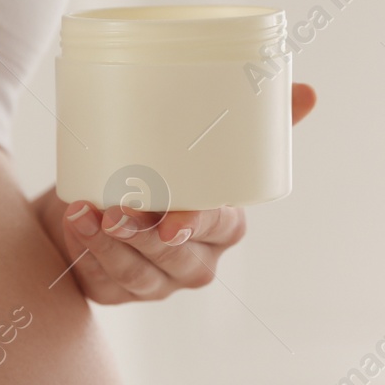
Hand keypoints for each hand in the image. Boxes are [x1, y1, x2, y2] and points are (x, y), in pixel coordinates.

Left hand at [37, 83, 316, 303]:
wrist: (91, 195)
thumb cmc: (151, 168)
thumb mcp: (194, 143)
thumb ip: (246, 123)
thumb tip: (308, 92)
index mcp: (224, 227)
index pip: (220, 227)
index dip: (198, 225)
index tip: (174, 220)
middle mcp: (195, 261)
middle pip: (175, 257)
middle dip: (144, 236)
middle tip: (117, 209)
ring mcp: (157, 282)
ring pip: (137, 271)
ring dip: (108, 244)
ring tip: (83, 213)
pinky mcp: (118, 291)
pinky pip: (105, 279)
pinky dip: (87, 252)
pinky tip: (75, 225)